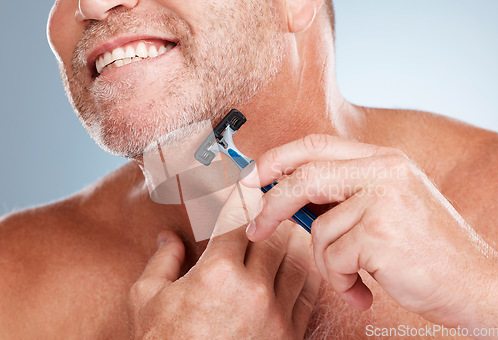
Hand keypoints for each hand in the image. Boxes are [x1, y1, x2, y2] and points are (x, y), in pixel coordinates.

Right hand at [128, 210, 319, 338]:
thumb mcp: (147, 299)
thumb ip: (162, 260)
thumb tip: (168, 237)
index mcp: (216, 273)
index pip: (238, 219)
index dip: (241, 198)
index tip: (243, 185)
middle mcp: (252, 288)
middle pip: (274, 234)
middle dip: (268, 216)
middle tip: (266, 204)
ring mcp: (276, 312)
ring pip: (298, 258)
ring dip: (291, 240)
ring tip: (284, 229)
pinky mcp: (290, 334)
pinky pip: (309, 291)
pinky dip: (306, 270)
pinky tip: (298, 262)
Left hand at [241, 134, 497, 329]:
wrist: (475, 283)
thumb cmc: (424, 249)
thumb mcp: (385, 207)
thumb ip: (341, 196)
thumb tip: (287, 199)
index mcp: (382, 159)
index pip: (314, 145)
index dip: (276, 159)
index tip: (252, 179)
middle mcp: (384, 170)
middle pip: (305, 177)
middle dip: (271, 205)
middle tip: (255, 228)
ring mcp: (384, 198)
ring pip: (319, 230)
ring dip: (327, 263)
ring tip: (351, 277)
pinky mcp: (381, 232)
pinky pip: (333, 258)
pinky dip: (341, 281)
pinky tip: (364, 289)